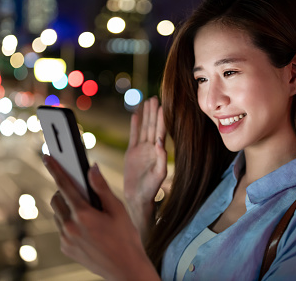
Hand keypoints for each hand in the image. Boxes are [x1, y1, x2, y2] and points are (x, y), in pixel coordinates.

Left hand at [43, 155, 158, 280]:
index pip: (65, 185)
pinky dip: (69, 222)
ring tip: (86, 211)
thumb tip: (92, 168)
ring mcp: (66, 239)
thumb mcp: (118, 209)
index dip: (55, 168)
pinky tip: (86, 227)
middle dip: (64, 191)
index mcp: (84, 214)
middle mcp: (71, 227)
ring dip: (66, 207)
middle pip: (56, 199)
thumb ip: (102, 188)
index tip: (47, 157)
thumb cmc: (126, 238)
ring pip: (58, 214)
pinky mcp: (66, 249)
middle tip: (80, 191)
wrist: (125, 269)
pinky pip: (61, 229)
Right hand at [123, 97, 166, 240]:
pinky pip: (133, 135)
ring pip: (143, 128)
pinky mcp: (132, 153)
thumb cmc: (151, 189)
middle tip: (154, 97)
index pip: (160, 132)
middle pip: (152, 126)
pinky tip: (136, 114)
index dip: (161, 119)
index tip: (163, 106)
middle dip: (153, 112)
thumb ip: (161, 159)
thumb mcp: (159, 175)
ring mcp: (141, 150)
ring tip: (146, 101)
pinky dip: (134, 125)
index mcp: (158, 152)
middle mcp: (151, 148)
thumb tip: (160, 144)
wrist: (138, 198)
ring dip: (145, 115)